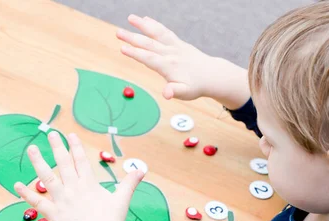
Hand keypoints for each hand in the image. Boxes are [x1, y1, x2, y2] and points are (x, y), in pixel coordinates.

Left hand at [14, 132, 141, 220]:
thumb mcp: (122, 199)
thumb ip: (130, 182)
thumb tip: (142, 170)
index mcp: (89, 184)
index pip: (81, 160)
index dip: (75, 146)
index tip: (70, 134)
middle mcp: (74, 188)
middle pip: (63, 163)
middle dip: (56, 147)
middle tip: (50, 134)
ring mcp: (62, 200)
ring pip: (47, 177)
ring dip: (38, 162)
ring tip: (31, 149)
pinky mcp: (53, 213)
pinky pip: (37, 202)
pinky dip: (26, 194)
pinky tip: (16, 185)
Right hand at [117, 15, 249, 108]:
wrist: (211, 75)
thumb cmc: (196, 86)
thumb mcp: (185, 93)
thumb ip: (174, 91)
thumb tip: (166, 94)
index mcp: (169, 66)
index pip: (149, 59)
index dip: (135, 53)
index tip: (122, 48)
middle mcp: (171, 53)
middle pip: (148, 44)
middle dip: (132, 38)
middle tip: (117, 32)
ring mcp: (174, 46)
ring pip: (156, 33)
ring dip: (143, 25)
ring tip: (130, 17)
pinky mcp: (178, 43)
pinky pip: (164, 31)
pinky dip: (154, 24)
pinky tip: (145, 19)